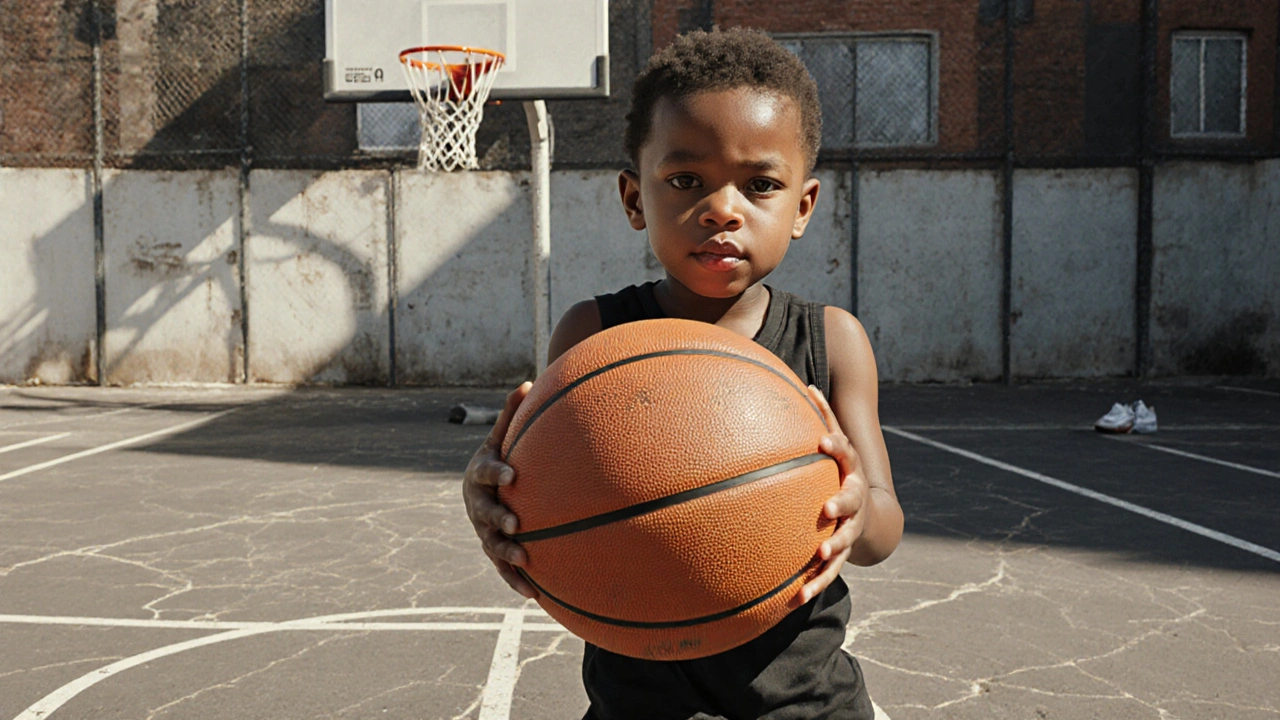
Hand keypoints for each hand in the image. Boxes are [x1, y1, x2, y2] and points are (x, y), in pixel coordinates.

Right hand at [462, 382, 536, 598]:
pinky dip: (514, 580)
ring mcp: (482, 529)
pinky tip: (533, 593)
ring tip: (526, 560)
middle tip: (516, 522)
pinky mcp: (492, 550)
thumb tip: (529, 381)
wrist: (483, 487)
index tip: (513, 473)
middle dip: (498, 518)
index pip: (486, 472)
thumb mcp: (501, 437)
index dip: (497, 473)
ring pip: (491, 544)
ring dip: (506, 553)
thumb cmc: (500, 458)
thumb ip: (511, 414)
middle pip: (484, 513)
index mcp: (479, 474)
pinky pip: (501, 567)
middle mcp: (477, 504)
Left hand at [798, 385, 867, 603]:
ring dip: (833, 547)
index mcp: (849, 470)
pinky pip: (829, 571)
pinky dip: (814, 584)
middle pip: (852, 499)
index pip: (845, 454)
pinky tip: (796, 597)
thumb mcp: (837, 447)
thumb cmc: (841, 473)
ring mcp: (850, 528)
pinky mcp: (842, 554)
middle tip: (827, 507)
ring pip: (844, 539)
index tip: (820, 441)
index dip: (835, 446)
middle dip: (841, 502)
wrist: (871, 518)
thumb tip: (804, 385)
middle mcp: (853, 499)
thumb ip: (822, 419)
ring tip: (820, 554)